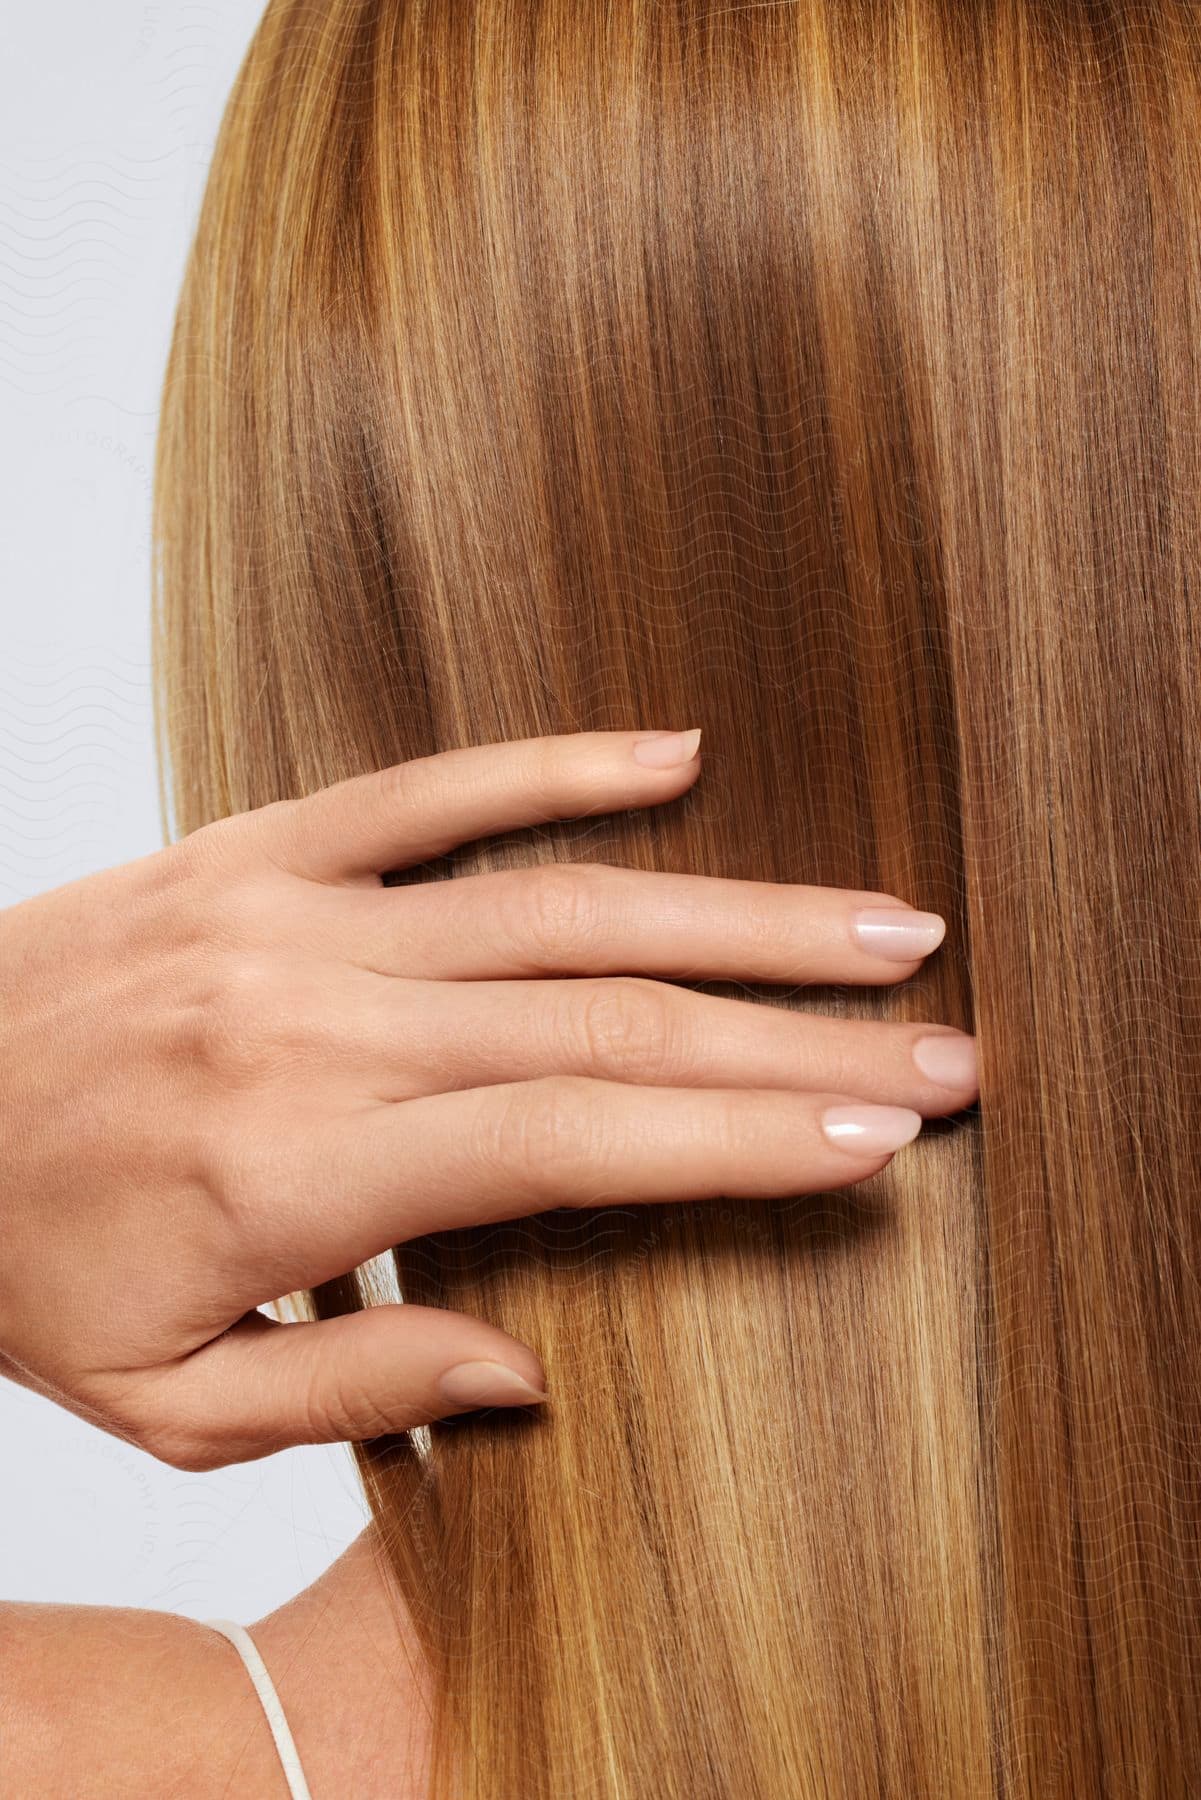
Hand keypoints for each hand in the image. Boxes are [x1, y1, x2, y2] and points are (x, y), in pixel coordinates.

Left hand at [0, 728, 975, 1470]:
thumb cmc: (11, 1266)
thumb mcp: (164, 1400)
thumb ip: (353, 1395)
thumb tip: (528, 1370)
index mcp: (304, 1168)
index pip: (580, 1139)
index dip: (743, 1136)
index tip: (875, 1138)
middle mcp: (318, 1021)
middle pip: (607, 1014)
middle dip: (794, 1034)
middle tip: (938, 1041)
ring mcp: (288, 917)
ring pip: (556, 899)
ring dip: (732, 911)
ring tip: (869, 925)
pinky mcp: (253, 850)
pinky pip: (427, 790)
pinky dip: (561, 767)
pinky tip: (681, 755)